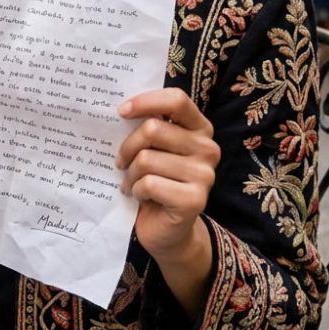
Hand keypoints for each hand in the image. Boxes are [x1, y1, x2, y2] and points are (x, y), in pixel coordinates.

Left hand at [116, 87, 219, 263]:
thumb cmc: (155, 179)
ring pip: (147, 158)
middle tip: (121, 162)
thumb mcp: (153, 147)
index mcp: (200, 128)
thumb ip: (147, 125)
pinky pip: (149, 183)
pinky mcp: (195, 199)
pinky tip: (141, 196)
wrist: (166, 229)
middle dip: (128, 147)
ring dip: (130, 173)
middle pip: (153, 129)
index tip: (121, 111)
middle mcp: (208, 149)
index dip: (146, 101)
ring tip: (132, 182)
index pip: (176, 100)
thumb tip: (120, 108)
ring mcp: (205, 175)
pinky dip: (136, 190)